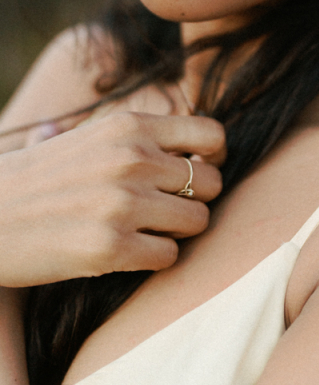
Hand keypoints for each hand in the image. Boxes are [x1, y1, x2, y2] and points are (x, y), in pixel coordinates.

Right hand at [0, 112, 225, 286]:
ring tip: (146, 231)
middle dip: (194, 200)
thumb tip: (195, 144)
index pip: (212, 136)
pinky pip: (169, 256)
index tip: (194, 172)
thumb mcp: (89, 137)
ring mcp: (122, 203)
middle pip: (211, 182)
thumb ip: (140, 138)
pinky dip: (155, 258)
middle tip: (165, 210)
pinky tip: (128, 252)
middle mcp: (131, 158)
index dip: (212, 159)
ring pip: (197, 221)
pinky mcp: (110, 248)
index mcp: (129, 126)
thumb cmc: (39, 179)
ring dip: (177, 231)